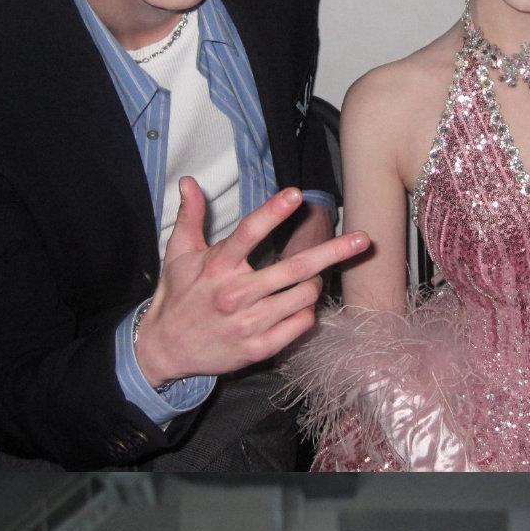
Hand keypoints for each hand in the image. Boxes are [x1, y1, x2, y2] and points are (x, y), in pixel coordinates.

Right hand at [134, 180, 369, 387]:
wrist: (167, 349)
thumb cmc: (178, 296)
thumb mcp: (178, 253)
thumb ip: (190, 216)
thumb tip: (188, 181)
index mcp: (217, 266)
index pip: (248, 233)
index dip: (273, 212)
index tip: (297, 194)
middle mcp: (235, 294)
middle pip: (293, 268)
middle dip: (332, 252)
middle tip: (362, 239)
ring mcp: (248, 324)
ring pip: (303, 296)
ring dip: (314, 283)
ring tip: (310, 278)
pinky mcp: (258, 348)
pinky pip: (299, 325)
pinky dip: (307, 312)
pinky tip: (299, 306)